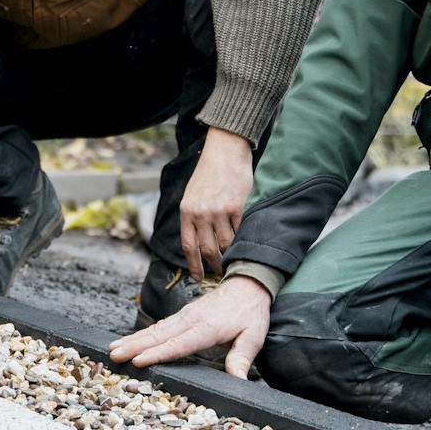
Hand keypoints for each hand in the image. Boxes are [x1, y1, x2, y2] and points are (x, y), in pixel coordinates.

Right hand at [108, 275, 271, 378]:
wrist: (248, 285)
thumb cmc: (251, 314)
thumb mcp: (253, 337)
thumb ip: (241, 358)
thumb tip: (237, 381)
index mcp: (207, 329)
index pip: (178, 344)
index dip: (157, 353)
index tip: (138, 360)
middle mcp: (190, 321)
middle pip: (158, 336)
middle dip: (134, 346)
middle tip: (114, 355)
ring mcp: (184, 316)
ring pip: (154, 330)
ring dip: (132, 339)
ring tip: (112, 348)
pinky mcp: (182, 316)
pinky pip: (158, 326)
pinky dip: (141, 334)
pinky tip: (129, 340)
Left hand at [179, 127, 253, 279]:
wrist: (225, 152)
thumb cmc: (209, 173)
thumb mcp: (192, 195)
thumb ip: (193, 217)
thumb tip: (198, 241)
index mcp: (187, 212)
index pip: (188, 246)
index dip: (193, 265)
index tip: (198, 277)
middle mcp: (201, 214)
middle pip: (207, 250)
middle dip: (214, 265)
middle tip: (220, 273)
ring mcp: (219, 211)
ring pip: (225, 244)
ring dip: (229, 256)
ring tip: (233, 262)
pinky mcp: (236, 207)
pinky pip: (239, 231)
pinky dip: (241, 240)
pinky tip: (244, 245)